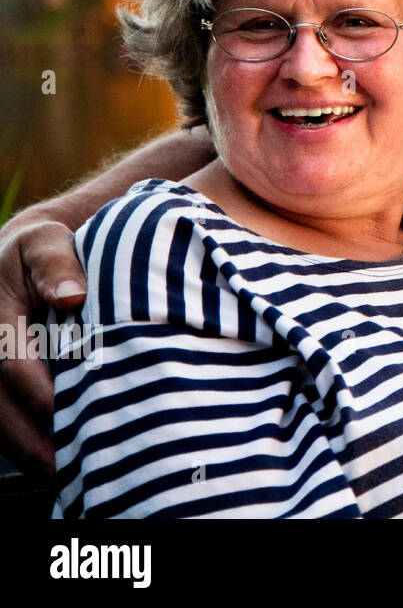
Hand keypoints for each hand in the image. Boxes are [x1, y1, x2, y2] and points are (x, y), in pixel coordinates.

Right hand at [0, 214, 86, 478]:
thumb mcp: (48, 243)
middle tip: (66, 465)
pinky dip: (19, 443)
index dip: (41, 394)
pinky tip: (49, 462)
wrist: (25, 254)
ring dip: (25, 449)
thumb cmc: (48, 249)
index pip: (12, 363)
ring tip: (60, 476)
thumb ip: (57, 266)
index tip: (72, 419)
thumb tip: (71, 296)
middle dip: (31, 437)